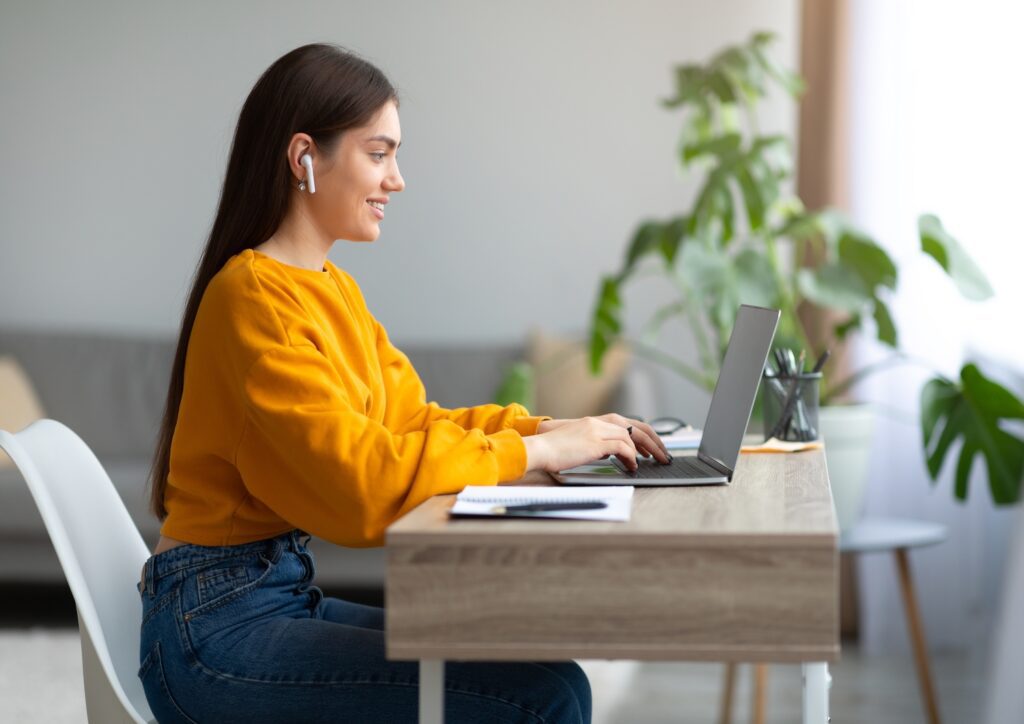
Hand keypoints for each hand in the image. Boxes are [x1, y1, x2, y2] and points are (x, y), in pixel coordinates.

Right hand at [524, 414, 670, 473]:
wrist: (539, 449)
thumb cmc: (553, 450)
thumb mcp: (578, 442)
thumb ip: (595, 443)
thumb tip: (610, 453)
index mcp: (594, 421)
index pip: (627, 422)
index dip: (643, 434)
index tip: (652, 446)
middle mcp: (598, 422)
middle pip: (635, 426)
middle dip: (653, 440)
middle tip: (663, 454)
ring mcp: (597, 431)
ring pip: (632, 436)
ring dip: (646, 450)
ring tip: (653, 461)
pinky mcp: (595, 443)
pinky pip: (622, 447)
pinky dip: (631, 457)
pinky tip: (632, 466)